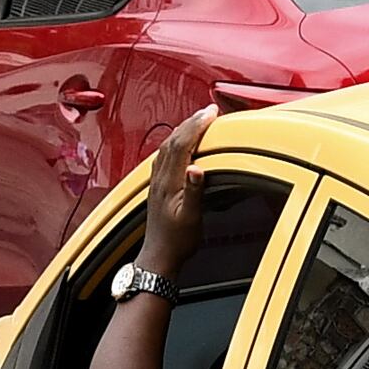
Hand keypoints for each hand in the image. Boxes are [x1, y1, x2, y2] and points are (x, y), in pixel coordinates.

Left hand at [140, 103, 216, 265]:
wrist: (159, 257)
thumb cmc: (177, 241)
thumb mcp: (192, 218)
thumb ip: (194, 192)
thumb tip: (197, 168)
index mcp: (168, 182)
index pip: (182, 144)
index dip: (196, 126)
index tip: (211, 114)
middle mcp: (159, 178)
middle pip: (173, 140)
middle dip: (191, 122)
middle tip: (209, 111)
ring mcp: (156, 181)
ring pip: (167, 146)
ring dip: (183, 129)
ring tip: (198, 120)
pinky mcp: (157, 187)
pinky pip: (164, 156)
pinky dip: (176, 142)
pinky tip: (181, 144)